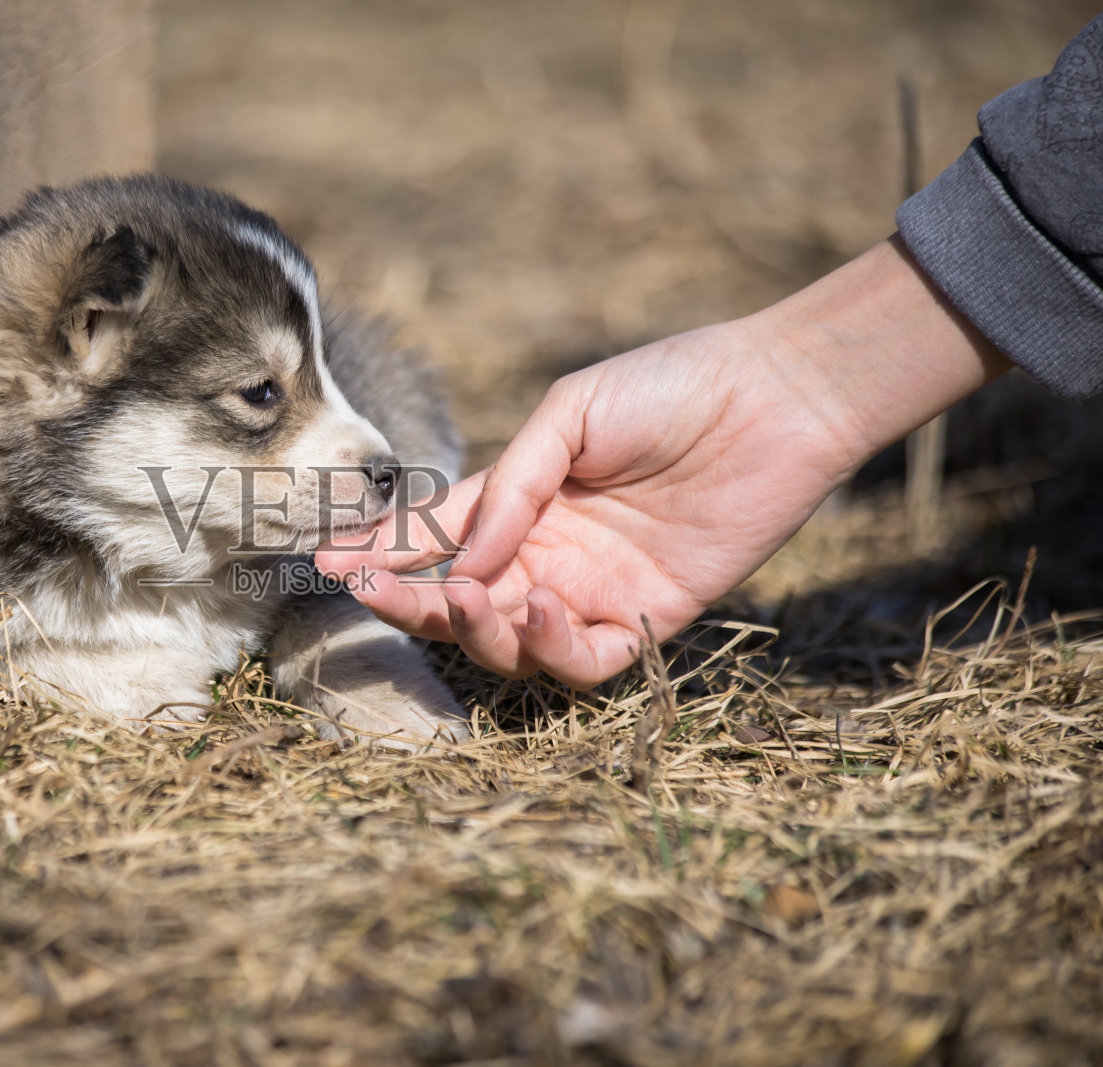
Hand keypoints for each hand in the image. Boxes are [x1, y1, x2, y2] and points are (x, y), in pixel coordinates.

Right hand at [317, 236, 1009, 685]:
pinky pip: (585, 660)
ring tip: (477, 598)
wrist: (774, 397)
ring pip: (511, 644)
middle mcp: (547, 554)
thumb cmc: (670, 387)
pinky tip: (540, 609)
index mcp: (520, 500)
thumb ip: (511, 485)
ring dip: (479, 629)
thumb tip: (466, 561)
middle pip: (460, 601)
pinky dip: (551, 648)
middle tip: (372, 593)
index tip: (329, 560)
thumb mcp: (569, 414)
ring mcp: (594, 590)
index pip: (435, 537)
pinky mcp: (649, 618)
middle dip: (409, 600)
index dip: (382, 551)